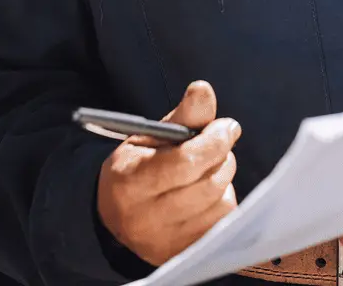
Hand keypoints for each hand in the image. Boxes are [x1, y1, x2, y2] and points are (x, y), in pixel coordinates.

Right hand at [97, 81, 241, 266]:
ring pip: (220, 203)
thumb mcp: (150, 135)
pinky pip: (223, 222)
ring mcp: (164, 242)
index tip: (227, 125)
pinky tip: (208, 192)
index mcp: (131, 181)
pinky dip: (223, 200)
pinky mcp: (182, 253)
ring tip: (209, 167)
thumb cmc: (139, 165)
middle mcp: (145, 219)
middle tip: (220, 142)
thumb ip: (182, 115)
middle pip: (209, 184)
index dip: (215, 140)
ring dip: (224, 178)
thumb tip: (203, 89)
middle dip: (223, 156)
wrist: (115, 215)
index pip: (186, 162)